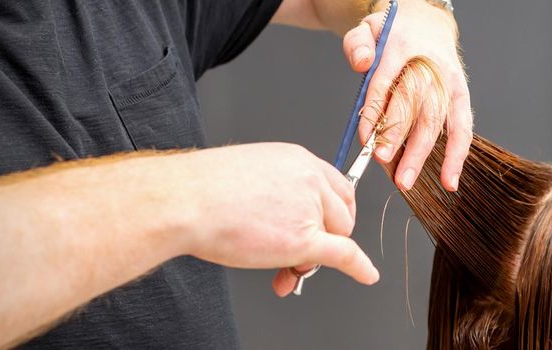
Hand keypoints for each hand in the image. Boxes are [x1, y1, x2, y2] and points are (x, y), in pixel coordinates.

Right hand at [171, 143, 378, 296]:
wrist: (185, 201)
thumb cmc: (203, 190)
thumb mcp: (250, 175)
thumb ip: (277, 192)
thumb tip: (283, 216)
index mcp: (297, 160)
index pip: (336, 187)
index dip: (334, 213)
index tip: (330, 226)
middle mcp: (309, 180)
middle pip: (340, 215)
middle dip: (325, 238)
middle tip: (299, 253)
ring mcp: (309, 208)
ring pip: (333, 239)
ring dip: (314, 258)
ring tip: (280, 267)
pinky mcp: (303, 239)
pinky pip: (343, 254)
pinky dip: (358, 267)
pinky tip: (366, 274)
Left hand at [342, 0, 472, 191]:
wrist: (428, 25)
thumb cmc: (394, 34)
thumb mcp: (369, 28)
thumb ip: (358, 43)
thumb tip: (360, 64)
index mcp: (403, 45)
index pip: (386, 81)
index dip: (375, 111)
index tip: (364, 138)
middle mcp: (430, 65)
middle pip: (414, 103)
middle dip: (397, 135)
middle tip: (382, 160)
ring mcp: (448, 82)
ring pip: (435, 120)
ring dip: (420, 153)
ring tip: (405, 180)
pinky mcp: (461, 97)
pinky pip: (462, 129)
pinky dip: (456, 156)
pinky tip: (448, 180)